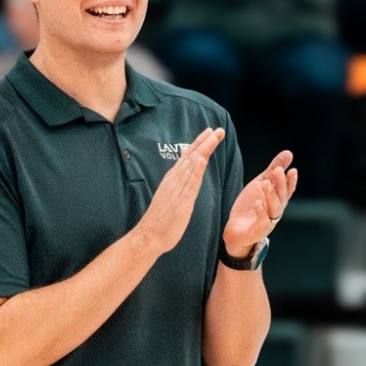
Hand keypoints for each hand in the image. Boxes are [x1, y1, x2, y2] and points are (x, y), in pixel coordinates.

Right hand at [132, 126, 222, 255]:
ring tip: (213, 136)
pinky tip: (202, 159)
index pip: (187, 158)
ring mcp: (177, 190)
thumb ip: (179, 188)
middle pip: (191, 157)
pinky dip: (196, 171)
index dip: (199, 144)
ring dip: (203, 149)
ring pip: (192, 165)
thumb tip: (187, 181)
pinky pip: (190, 184)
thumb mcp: (172, 199)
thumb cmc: (160, 221)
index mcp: (172, 180)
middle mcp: (174, 181)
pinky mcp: (181, 202)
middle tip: (217, 129)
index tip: (209, 133)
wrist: (148, 236)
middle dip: (204, 142)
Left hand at [222, 149, 296, 260]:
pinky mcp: (258, 231)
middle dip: (280, 184)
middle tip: (277, 171)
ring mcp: (268, 221)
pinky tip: (258, 202)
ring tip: (265, 184)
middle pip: (281, 197)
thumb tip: (289, 153)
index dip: (291, 181)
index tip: (292, 170)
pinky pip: (262, 222)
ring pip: (274, 209)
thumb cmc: (251, 206)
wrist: (236, 230)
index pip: (288, 190)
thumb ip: (273, 170)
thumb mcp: (261, 183)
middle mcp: (276, 211)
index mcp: (278, 199)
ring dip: (271, 196)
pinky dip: (261, 212)